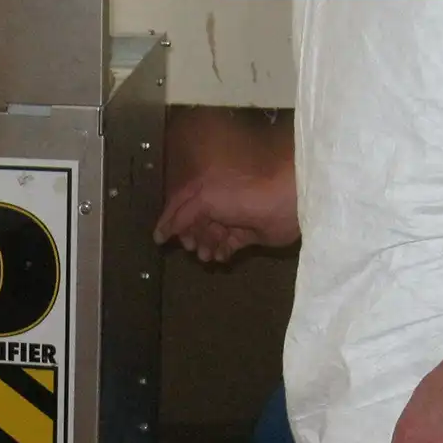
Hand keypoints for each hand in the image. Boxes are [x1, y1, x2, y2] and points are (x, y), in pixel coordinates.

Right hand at [154, 108, 298, 261]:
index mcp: (205, 185)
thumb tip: (162, 233)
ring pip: (210, 235)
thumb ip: (182, 216)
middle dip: (190, 236)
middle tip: (190, 247)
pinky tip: (221, 257)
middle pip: (194, 222)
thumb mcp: (204, 200)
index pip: (179, 203)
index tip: (159, 240)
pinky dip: (222, 252)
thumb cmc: (241, 195)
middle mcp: (217, 200)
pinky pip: (228, 245)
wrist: (283, 203)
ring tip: (206, 256)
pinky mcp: (247, 233)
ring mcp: (233, 217)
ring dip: (205, 246)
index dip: (168, 221)